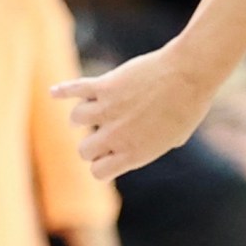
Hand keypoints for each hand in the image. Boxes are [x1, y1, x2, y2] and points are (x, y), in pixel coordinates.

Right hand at [53, 43, 224, 179]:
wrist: (189, 74)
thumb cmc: (189, 105)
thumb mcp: (175, 136)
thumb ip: (152, 145)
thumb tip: (140, 148)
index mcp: (135, 153)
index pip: (99, 171)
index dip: (102, 164)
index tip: (109, 156)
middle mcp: (116, 136)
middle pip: (85, 149)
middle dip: (91, 143)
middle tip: (102, 134)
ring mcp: (107, 110)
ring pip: (75, 120)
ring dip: (81, 115)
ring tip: (90, 110)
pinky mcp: (103, 86)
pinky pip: (73, 90)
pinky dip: (62, 91)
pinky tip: (55, 92)